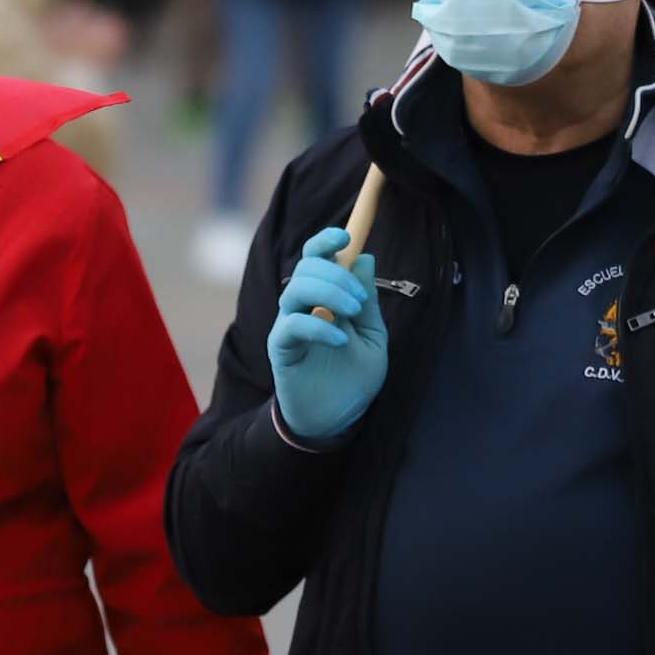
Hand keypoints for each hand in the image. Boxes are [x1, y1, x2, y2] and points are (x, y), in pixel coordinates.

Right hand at [265, 225, 388, 444]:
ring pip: (296, 289)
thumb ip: (367, 300)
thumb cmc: (354, 377)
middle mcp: (303, 306)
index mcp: (324, 298)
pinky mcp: (281, 348)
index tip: (345, 236)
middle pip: (305, 268)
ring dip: (329, 294)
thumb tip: (364, 257)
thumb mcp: (373, 336)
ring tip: (352, 315)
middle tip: (359, 301)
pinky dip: (318, 326)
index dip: (325, 241)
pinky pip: (291, 324)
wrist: (338, 418)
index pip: (315, 258)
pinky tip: (339, 340)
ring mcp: (289, 325)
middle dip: (336, 274)